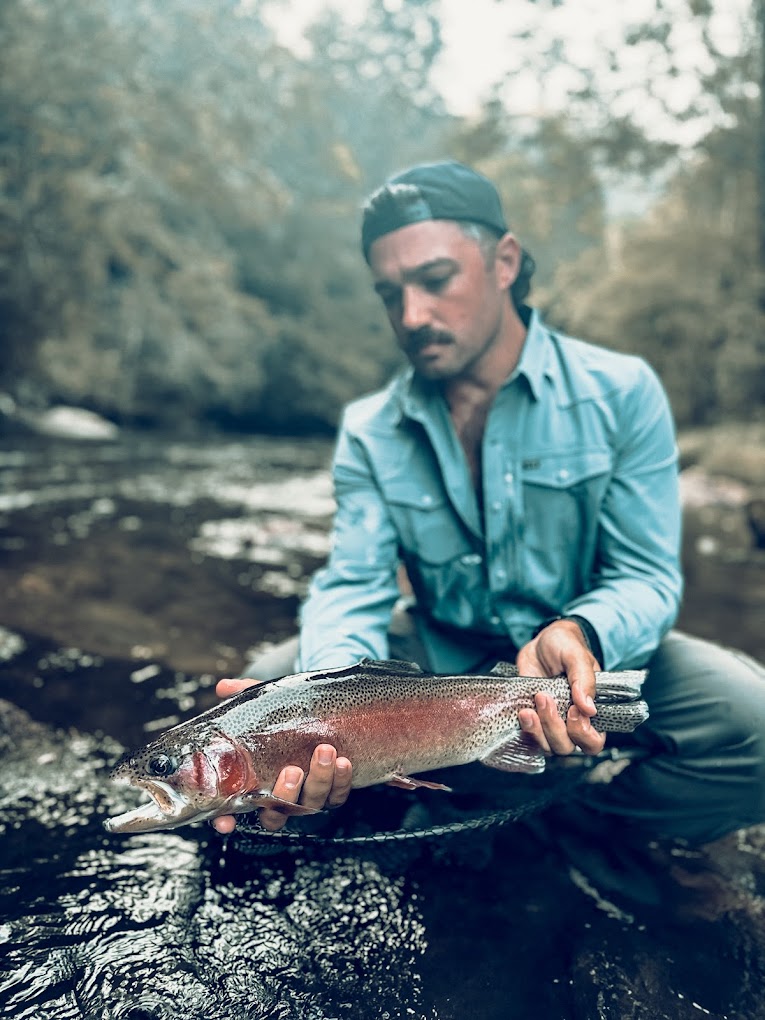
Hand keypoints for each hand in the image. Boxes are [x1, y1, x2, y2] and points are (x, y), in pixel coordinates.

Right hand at [210, 677, 351, 833]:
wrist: (320, 714)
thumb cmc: (282, 717)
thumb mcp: (264, 705)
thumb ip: (243, 695)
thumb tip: (223, 686)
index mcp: (253, 785)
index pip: (233, 811)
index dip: (226, 821)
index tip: (226, 822)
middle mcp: (279, 798)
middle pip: (277, 815)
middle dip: (286, 795)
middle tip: (291, 770)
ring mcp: (306, 798)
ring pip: (310, 804)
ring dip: (319, 780)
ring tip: (325, 751)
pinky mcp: (332, 793)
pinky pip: (337, 797)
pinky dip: (341, 781)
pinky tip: (343, 762)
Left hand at [516, 619, 605, 758]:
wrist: (541, 642)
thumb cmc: (565, 647)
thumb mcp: (577, 656)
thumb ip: (585, 680)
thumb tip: (589, 709)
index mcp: (590, 713)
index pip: (593, 742)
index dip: (583, 735)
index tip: (572, 711)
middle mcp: (570, 723)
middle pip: (566, 747)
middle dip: (554, 728)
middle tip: (544, 698)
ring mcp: (549, 722)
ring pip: (545, 745)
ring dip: (536, 730)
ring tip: (529, 708)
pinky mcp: (530, 718)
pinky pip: (526, 736)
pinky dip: (524, 728)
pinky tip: (521, 712)